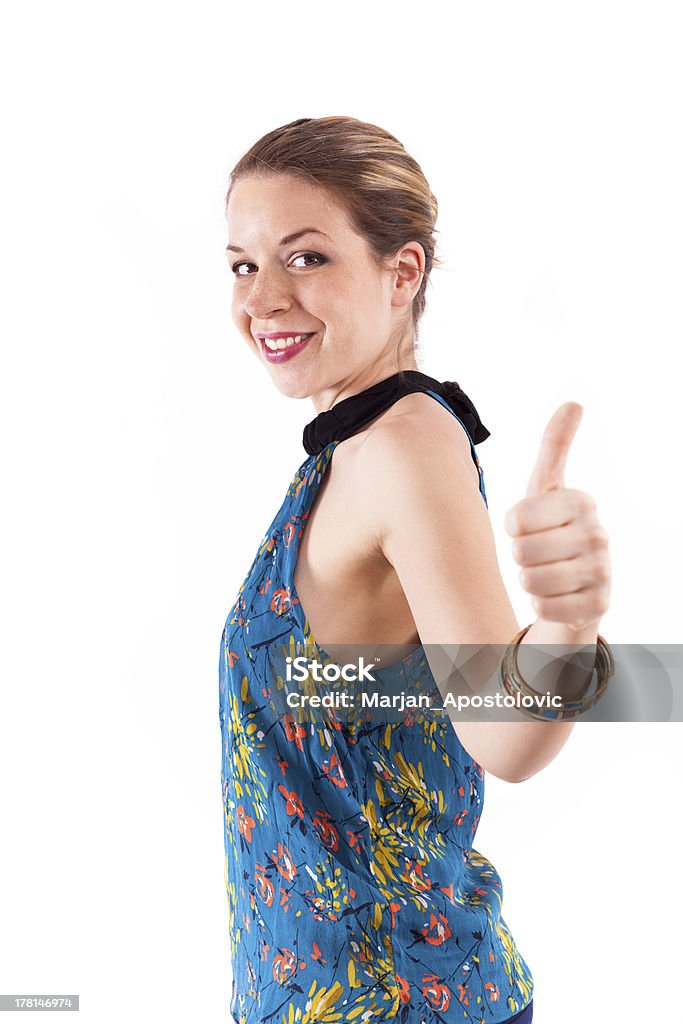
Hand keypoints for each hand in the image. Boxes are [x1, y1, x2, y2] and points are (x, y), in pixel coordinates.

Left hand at [504, 402, 610, 632]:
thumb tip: (574, 401)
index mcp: (581, 501)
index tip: (528, 525)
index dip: (513, 526)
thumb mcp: (547, 488)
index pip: (517, 518)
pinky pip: (545, 609)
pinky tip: (557, 597)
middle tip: (537, 554)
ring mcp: (602, 571)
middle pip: (521, 551)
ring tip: (545, 573)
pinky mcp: (599, 605)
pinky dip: (541, 606)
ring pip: (531, 582)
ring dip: (529, 581)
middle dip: (520, 556)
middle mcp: (598, 534)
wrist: (577, 583)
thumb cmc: (552, 529)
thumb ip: (555, 447)